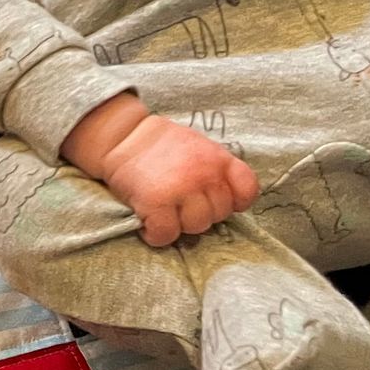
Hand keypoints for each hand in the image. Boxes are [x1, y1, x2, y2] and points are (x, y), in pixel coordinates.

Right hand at [96, 113, 260, 246]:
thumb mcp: (199, 146)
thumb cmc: (161, 144)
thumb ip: (216, 170)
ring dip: (180, 224)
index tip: (214, 198)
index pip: (247, 191)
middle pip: (219, 214)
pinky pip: (166, 234)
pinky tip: (149, 221)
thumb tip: (226, 202)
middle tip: (181, 201)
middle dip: (201, 212)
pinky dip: (156, 234)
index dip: (234, 201)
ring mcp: (180, 190)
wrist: (121, 135)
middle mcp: (204, 175)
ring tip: (165, 209)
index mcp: (218, 159)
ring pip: (196, 227)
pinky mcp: (155, 203)